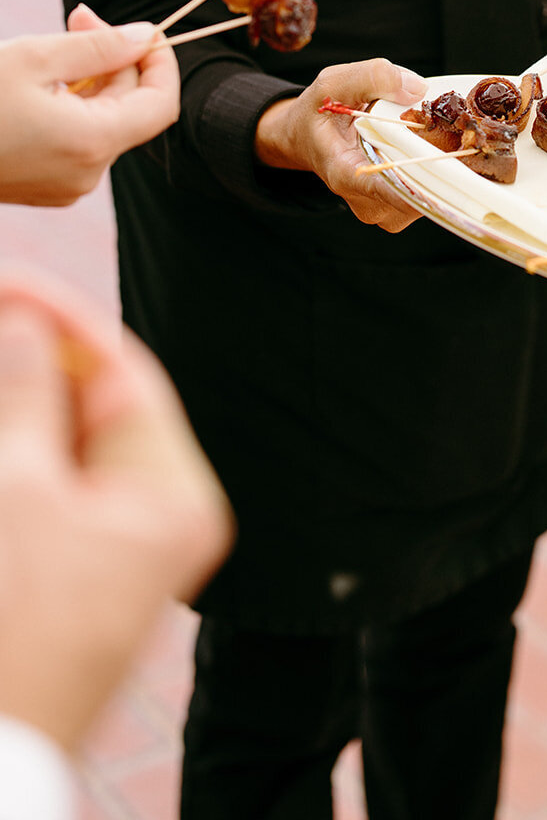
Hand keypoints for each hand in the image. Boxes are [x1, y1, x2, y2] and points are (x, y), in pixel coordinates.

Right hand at [0, 11, 179, 204]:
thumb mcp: (35, 58)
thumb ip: (99, 46)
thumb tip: (146, 36)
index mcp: (92, 143)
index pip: (161, 104)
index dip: (161, 63)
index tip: (144, 29)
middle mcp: (88, 174)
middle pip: (130, 109)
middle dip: (115, 59)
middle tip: (78, 16)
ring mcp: (66, 186)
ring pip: (103, 122)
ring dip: (90, 79)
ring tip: (52, 46)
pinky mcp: (45, 187)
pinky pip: (78, 139)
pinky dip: (72, 106)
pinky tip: (40, 82)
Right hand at [0, 269, 231, 751]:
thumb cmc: (13, 625)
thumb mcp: (16, 491)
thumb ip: (22, 392)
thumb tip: (25, 321)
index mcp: (174, 492)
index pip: (123, 370)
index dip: (61, 315)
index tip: (9, 277)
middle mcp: (153, 512)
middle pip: (85, 401)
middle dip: (26, 356)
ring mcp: (106, 543)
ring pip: (53, 440)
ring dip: (13, 397)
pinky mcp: (64, 567)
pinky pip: (37, 481)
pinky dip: (11, 445)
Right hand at [254, 57, 427, 231]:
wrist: (307, 136)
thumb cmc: (319, 112)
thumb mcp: (334, 83)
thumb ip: (373, 78)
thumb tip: (418, 89)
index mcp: (344, 173)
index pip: (384, 188)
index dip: (415, 183)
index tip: (443, 167)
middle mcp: (366, 200)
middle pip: (416, 194)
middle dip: (439, 163)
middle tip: (456, 132)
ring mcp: (385, 209)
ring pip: (429, 197)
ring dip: (441, 165)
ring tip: (436, 134)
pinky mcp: (399, 208)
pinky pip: (430, 195)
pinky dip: (439, 170)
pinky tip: (432, 146)